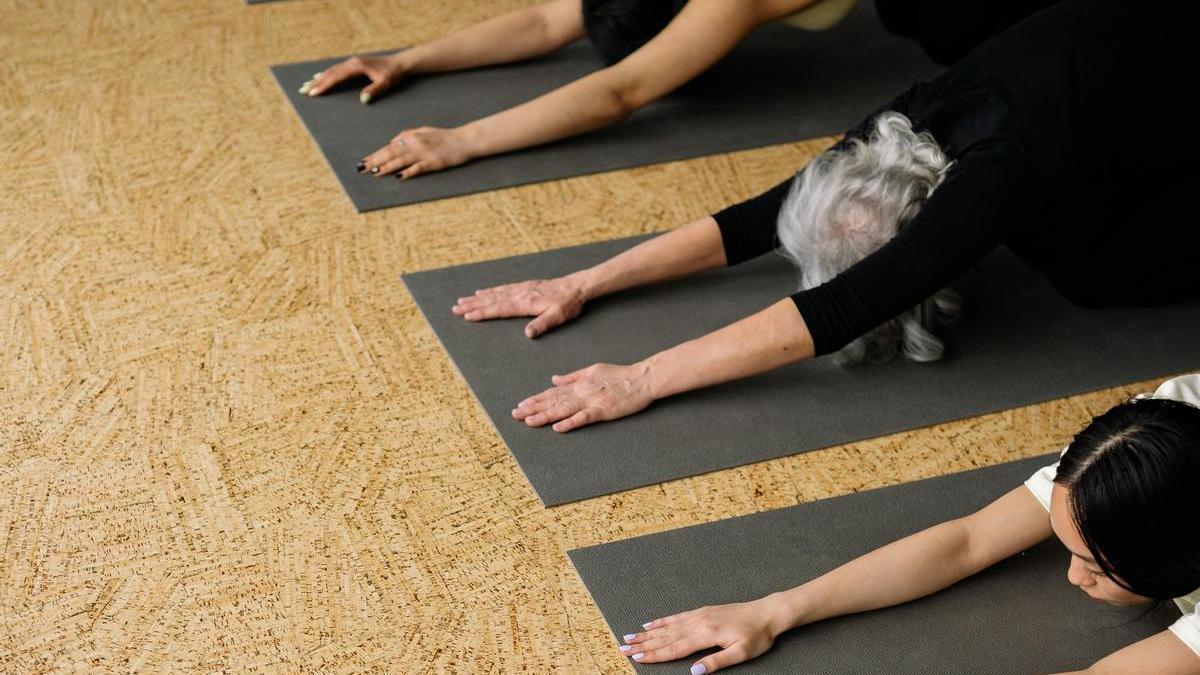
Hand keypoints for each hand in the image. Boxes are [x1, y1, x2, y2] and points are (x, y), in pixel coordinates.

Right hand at [300, 54, 406, 103]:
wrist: (400, 63)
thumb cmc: (394, 74)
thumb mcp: (386, 83)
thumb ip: (374, 90)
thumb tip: (363, 99)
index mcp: (356, 66)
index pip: (336, 77)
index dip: (324, 85)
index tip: (313, 92)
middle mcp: (351, 62)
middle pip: (330, 73)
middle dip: (316, 83)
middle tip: (303, 91)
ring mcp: (352, 62)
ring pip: (331, 70)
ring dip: (318, 78)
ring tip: (306, 85)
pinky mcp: (354, 64)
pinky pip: (336, 69)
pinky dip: (326, 74)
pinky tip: (319, 76)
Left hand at [358, 126, 475, 178]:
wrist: (464, 140)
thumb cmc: (444, 136)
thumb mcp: (423, 131)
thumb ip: (407, 136)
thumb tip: (391, 142)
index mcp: (411, 136)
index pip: (389, 146)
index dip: (375, 154)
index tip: (364, 161)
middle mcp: (415, 144)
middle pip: (391, 153)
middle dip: (375, 161)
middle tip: (362, 168)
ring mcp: (424, 153)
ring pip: (401, 161)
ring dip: (387, 167)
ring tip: (375, 173)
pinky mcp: (433, 162)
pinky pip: (418, 168)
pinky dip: (407, 173)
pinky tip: (398, 178)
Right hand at [452, 275, 588, 337]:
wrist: (576, 286)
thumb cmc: (568, 303)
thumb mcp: (557, 316)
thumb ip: (542, 324)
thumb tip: (528, 334)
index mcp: (524, 303)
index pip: (498, 309)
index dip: (482, 313)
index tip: (466, 316)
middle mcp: (519, 294)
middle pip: (491, 300)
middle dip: (472, 305)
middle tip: (455, 308)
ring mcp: (521, 288)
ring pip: (494, 293)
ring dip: (478, 298)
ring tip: (463, 300)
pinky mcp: (525, 286)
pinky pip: (503, 288)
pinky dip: (490, 290)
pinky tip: (483, 291)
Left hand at [512, 362, 654, 431]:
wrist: (642, 378)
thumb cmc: (619, 374)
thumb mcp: (593, 369)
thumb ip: (572, 376)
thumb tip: (554, 379)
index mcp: (578, 383)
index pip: (552, 392)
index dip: (536, 399)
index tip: (521, 405)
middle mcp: (581, 392)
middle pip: (553, 401)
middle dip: (533, 408)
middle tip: (516, 415)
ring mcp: (591, 402)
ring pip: (563, 410)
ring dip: (545, 416)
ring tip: (529, 422)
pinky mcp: (603, 411)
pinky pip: (583, 418)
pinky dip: (570, 423)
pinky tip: (557, 428)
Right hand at [619, 598, 787, 673]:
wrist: (767, 612)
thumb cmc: (756, 635)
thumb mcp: (741, 653)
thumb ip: (717, 663)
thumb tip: (693, 671)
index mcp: (705, 635)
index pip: (674, 648)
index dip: (654, 654)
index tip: (635, 658)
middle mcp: (698, 622)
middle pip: (665, 636)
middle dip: (643, 643)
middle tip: (622, 647)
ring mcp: (698, 615)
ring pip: (668, 626)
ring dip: (648, 632)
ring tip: (630, 635)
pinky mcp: (702, 611)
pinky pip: (677, 616)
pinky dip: (662, 620)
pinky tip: (652, 623)